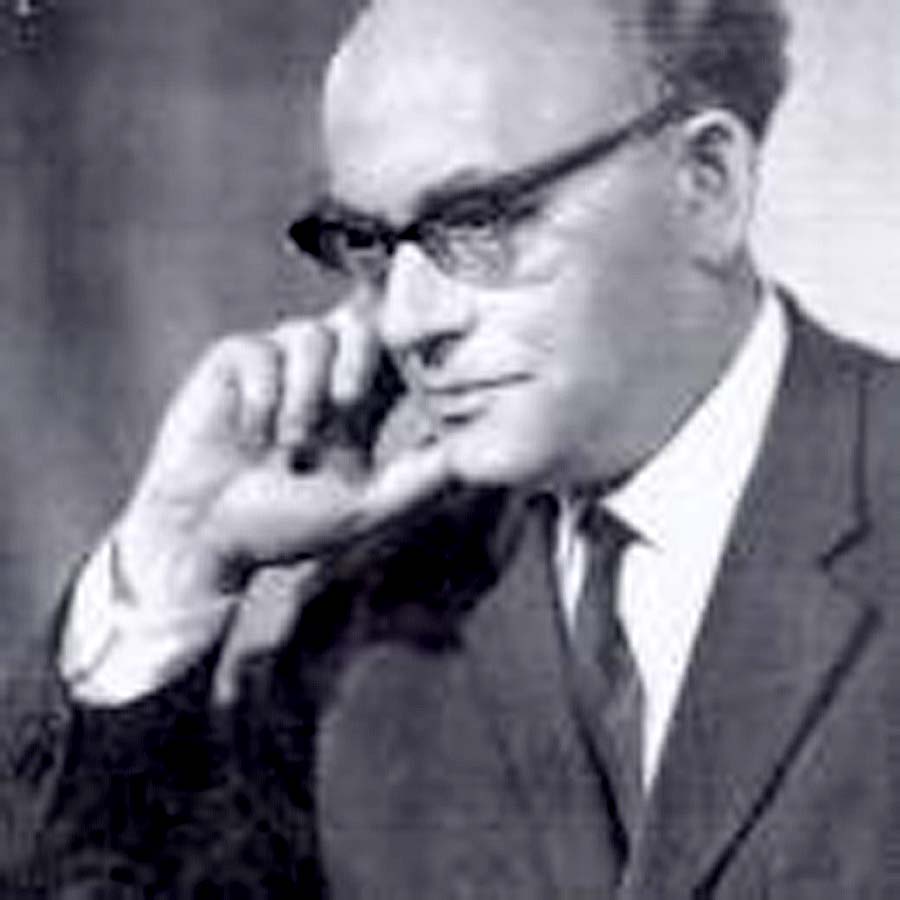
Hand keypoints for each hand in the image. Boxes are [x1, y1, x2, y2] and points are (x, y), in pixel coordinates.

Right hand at [113, 300, 452, 618]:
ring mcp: (278, 367)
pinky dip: (262, 394)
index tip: (438, 327)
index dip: (420, 334)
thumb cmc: (284, 527)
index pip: (399, 352)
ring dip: (306, 392)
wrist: (205, 538)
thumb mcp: (363, 509)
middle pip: (362, 323)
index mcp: (361, 405)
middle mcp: (324, 377)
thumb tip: (471, 453)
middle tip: (348, 404)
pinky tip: (251, 434)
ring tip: (289, 445)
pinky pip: (260, 350)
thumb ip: (418, 480)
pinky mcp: (234, 364)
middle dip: (361, 355)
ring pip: (312, 334)